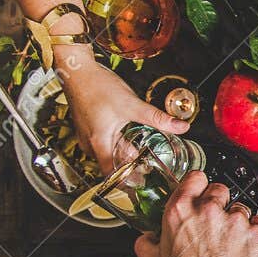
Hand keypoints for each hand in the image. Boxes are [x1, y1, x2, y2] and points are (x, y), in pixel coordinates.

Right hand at [57, 51, 189, 173]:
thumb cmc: (96, 87)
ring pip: (110, 153)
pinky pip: (105, 142)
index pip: (112, 175)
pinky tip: (131, 137)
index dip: (128, 182)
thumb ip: (156, 118)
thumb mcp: (132, 104)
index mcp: (99, 143)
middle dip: (133, 167)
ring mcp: (88, 136)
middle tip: (152, 168)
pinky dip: (119, 143)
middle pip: (114, 164)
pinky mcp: (89, 128)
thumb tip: (180, 127)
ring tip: (146, 153)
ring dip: (126, 154)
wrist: (76, 71)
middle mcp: (91, 144)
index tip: (144, 185)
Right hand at [134, 171, 257, 256]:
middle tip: (214, 222)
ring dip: (235, 220)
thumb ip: (146, 241)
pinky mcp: (256, 233)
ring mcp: (234, 221)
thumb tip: (148, 235)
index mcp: (179, 211)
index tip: (200, 192)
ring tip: (228, 242)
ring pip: (240, 207)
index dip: (198, 185)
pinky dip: (254, 232)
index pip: (195, 177)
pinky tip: (243, 247)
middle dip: (218, 203)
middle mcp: (208, 211)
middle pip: (219, 189)